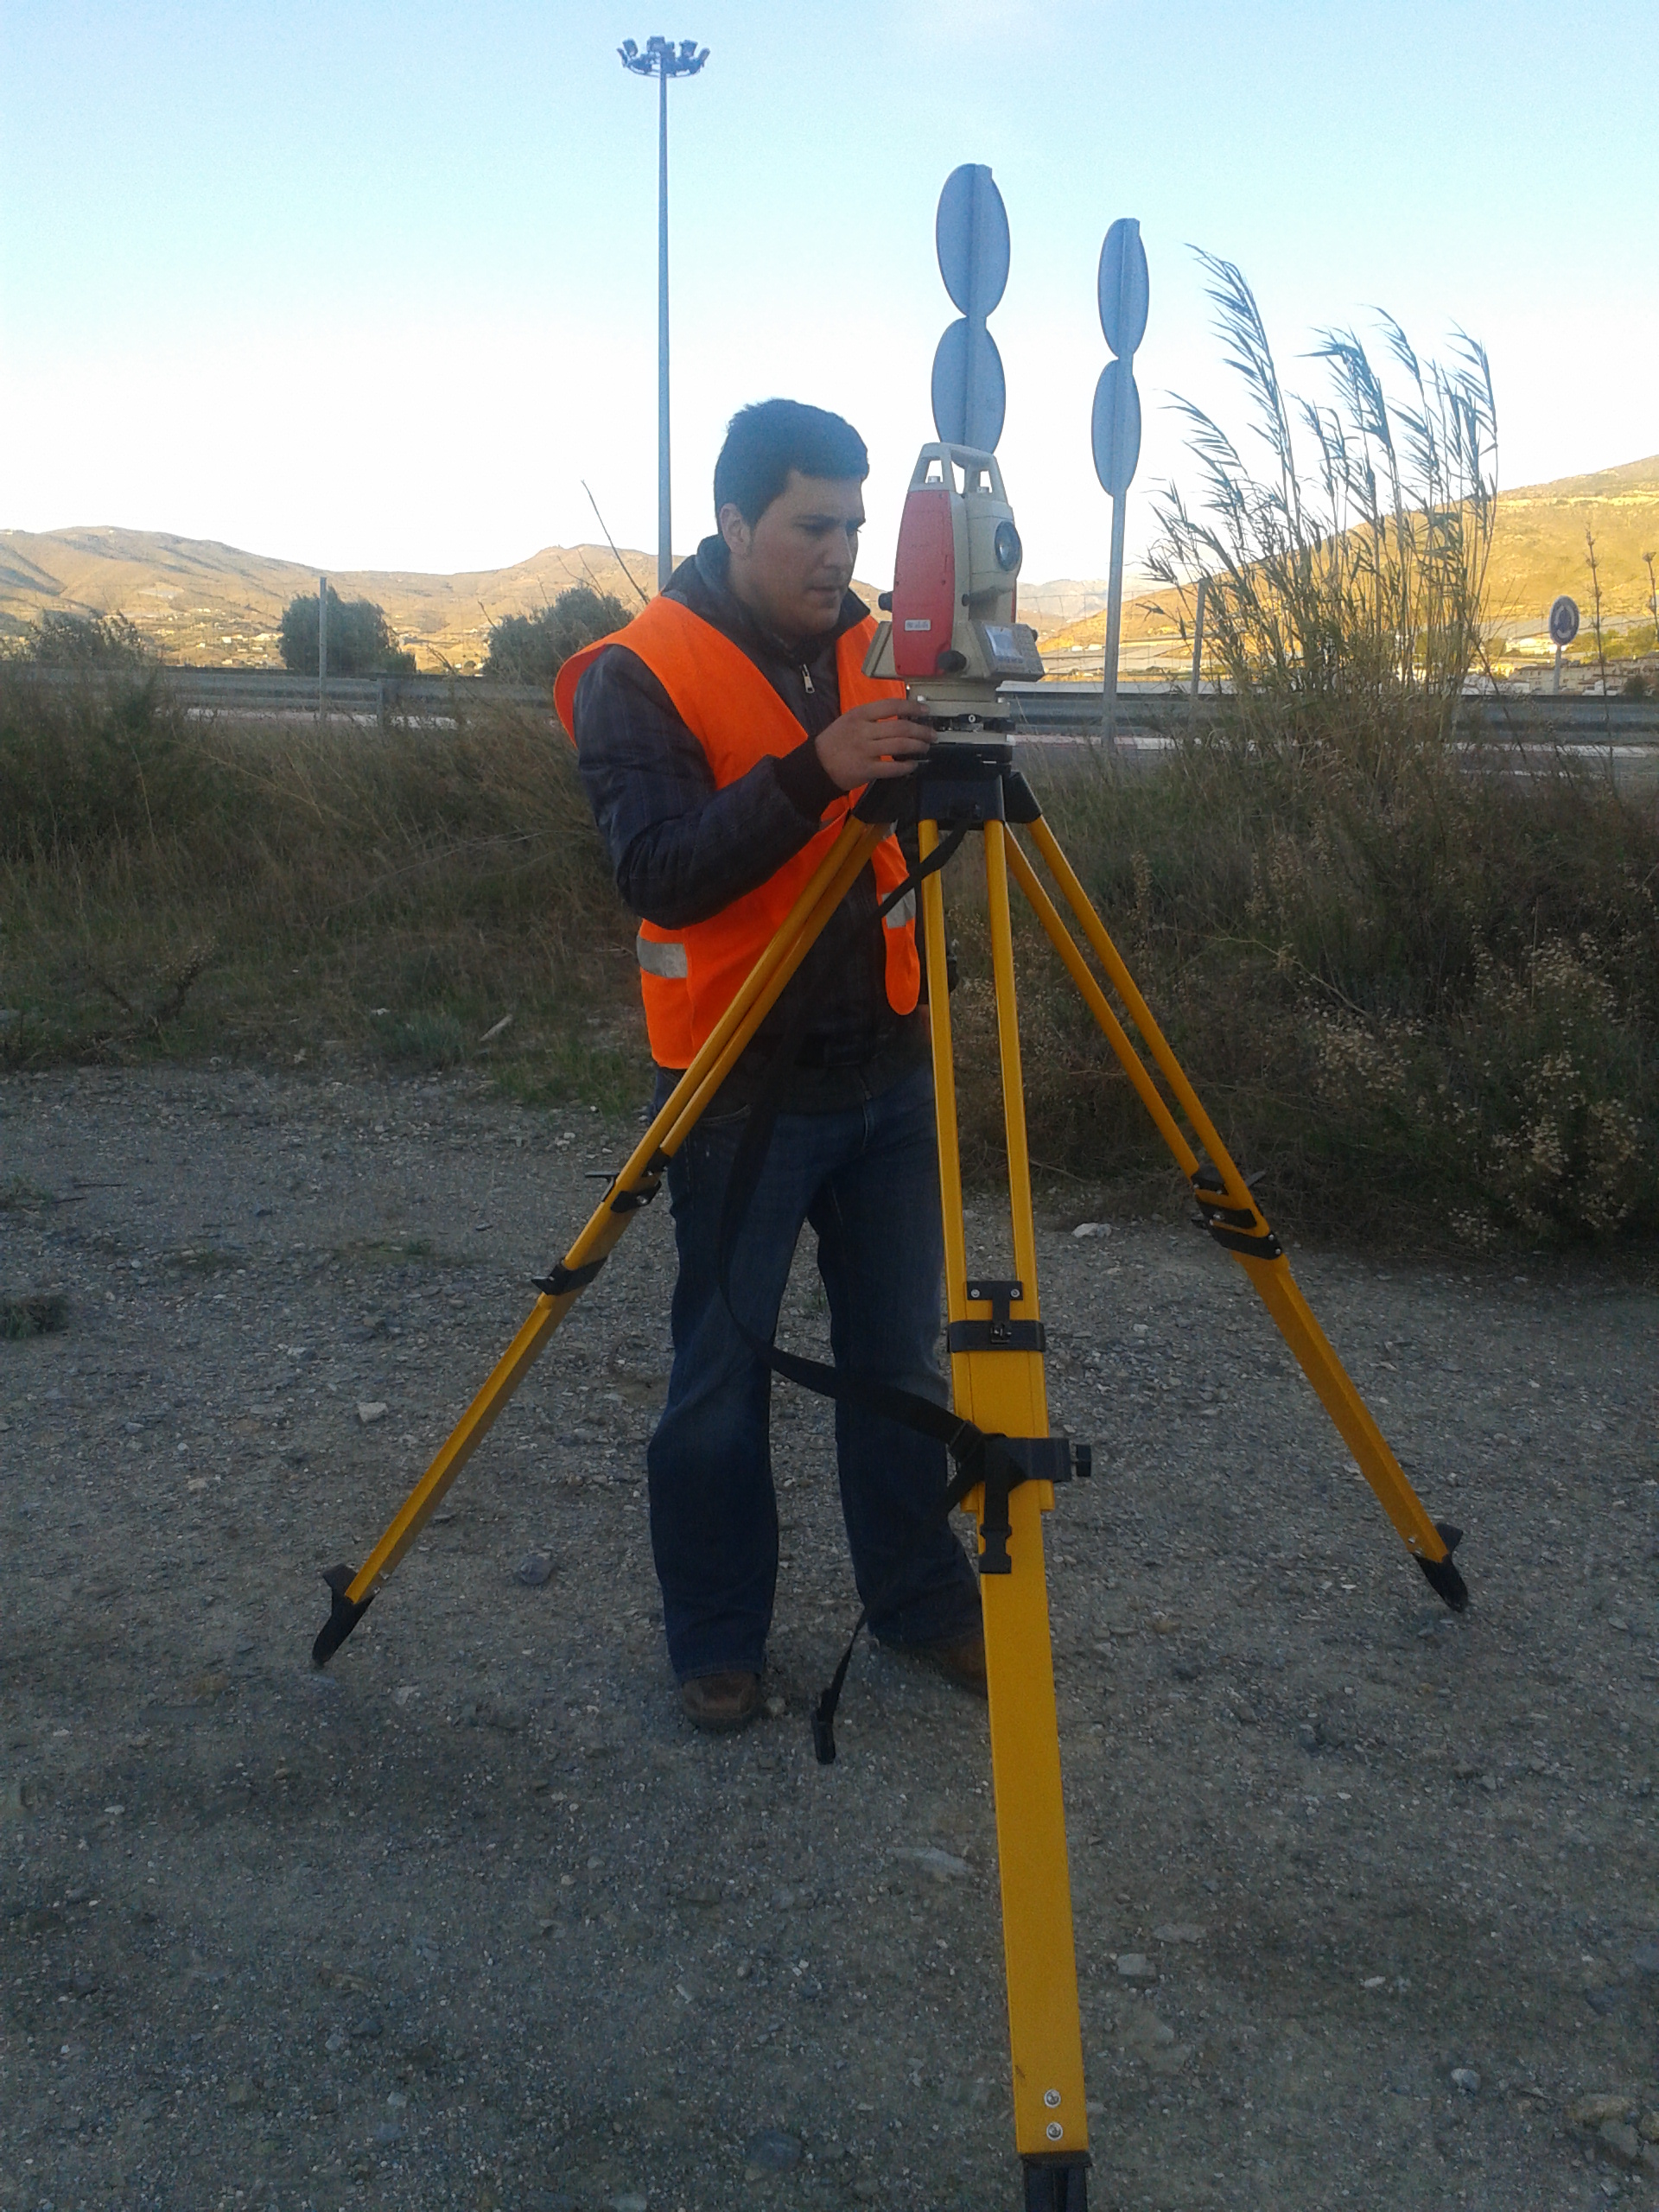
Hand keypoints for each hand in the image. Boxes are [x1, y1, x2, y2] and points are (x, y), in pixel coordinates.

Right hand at [813, 697, 932, 790]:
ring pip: (899, 746)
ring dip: (917, 746)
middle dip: (921, 731)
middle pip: (900, 727)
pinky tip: (912, 765)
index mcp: (860, 714)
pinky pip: (892, 767)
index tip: (925, 711)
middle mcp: (864, 731)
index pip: (891, 706)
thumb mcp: (849, 720)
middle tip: (931, 734)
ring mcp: (865, 751)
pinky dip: (906, 766)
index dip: (912, 708)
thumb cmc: (835, 741)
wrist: (817, 764)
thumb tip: (901, 716)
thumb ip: (872, 717)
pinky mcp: (866, 769)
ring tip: (925, 747)